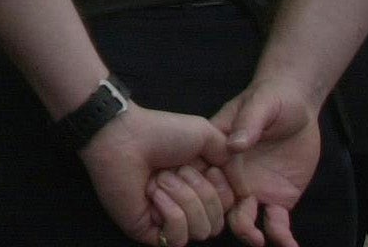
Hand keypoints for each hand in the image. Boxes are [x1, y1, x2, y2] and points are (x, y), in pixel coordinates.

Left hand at [79, 104, 230, 244]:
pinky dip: (170, 212)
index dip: (224, 190)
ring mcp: (166, 221)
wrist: (123, 135)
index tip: (208, 167)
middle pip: (218, 223)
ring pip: (201, 231)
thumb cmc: (161, 131)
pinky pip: (177, 238)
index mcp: (200, 186)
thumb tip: (245, 193)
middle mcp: (185, 206)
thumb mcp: (208, 136)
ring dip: (184, 198)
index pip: (229, 209)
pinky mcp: (148, 231)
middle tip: (177, 169)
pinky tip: (154, 193)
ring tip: (161, 178)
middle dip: (202, 192)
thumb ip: (232, 162)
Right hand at [211, 83, 320, 246]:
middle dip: (227, 220)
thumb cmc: (271, 98)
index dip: (202, 192)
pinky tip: (291, 246)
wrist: (299, 106)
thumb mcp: (260, 104)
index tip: (209, 202)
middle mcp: (231, 176)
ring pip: (243, 220)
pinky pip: (276, 224)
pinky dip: (281, 238)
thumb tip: (233, 145)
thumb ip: (247, 123)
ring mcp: (254, 190)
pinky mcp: (278, 199)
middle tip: (246, 228)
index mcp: (219, 154)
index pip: (202, 177)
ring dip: (249, 233)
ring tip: (262, 239)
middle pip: (219, 205)